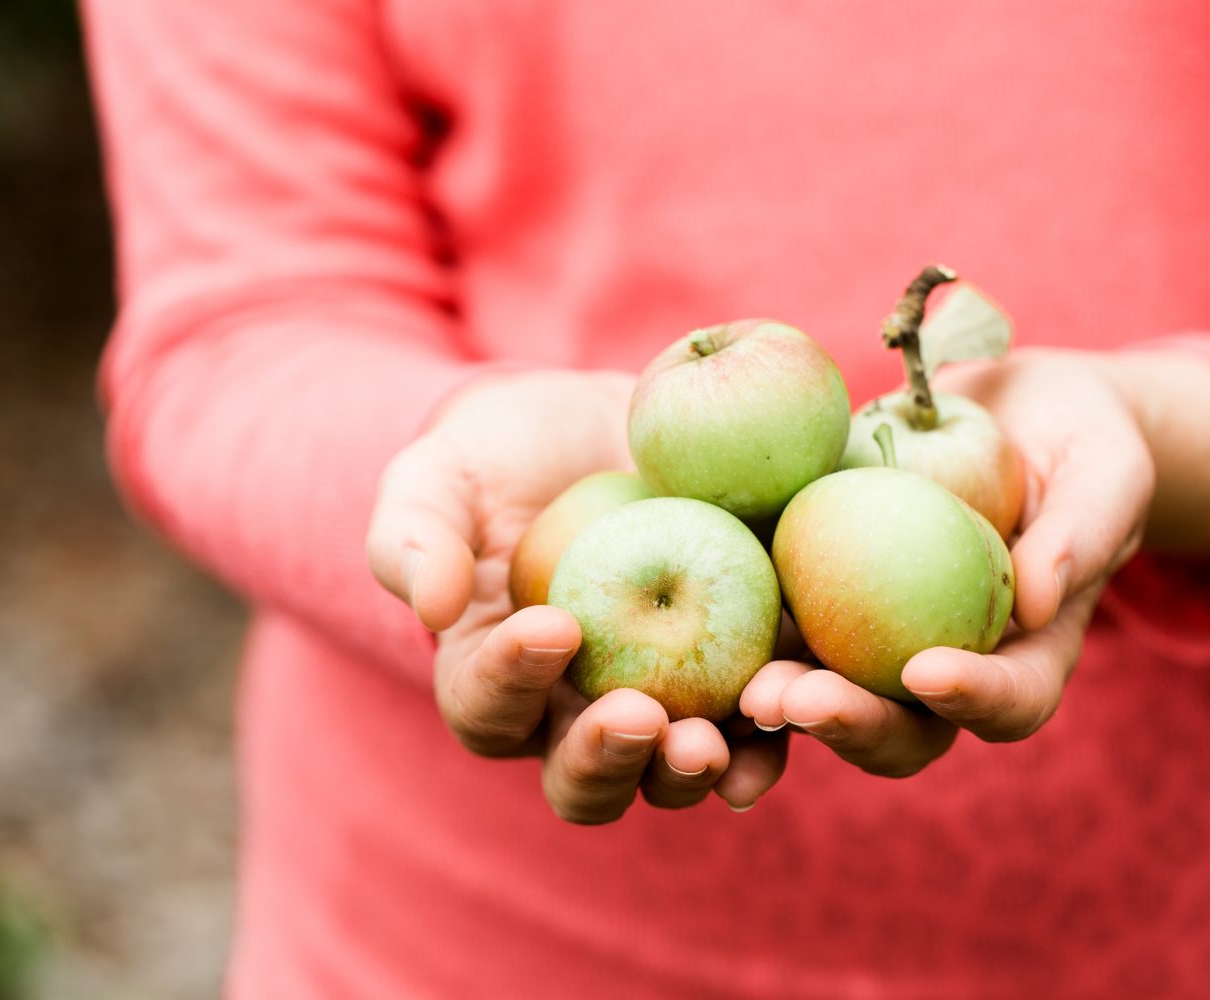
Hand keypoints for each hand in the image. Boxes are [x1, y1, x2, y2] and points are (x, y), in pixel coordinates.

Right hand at [366, 370, 786, 821]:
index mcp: (495, 677)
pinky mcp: (732, 673)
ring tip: (714, 743)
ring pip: (670, 772)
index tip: (552, 626)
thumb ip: (413, 534)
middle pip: (583, 777)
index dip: (512, 683)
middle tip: (641, 718)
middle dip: (609, 762)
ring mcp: (659, 702)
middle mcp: (573, 712)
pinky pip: (755, 725)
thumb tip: (432, 607)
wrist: (602, 431)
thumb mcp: (440, 472)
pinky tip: (796, 712)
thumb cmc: (502, 455)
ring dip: (691, 770)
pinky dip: (776, 731)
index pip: (488, 707)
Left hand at [741, 347, 1209, 776]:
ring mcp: (883, 637)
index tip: (927, 671)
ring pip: (835, 694)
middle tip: (798, 703)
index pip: (1011, 700)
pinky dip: (750, 636)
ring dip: (789, 701)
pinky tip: (706, 621)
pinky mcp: (829, 596)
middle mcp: (951, 661)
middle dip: (852, 726)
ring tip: (747, 687)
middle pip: (906, 728)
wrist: (1016, 408)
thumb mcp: (1107, 469)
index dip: (973, 700)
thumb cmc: (1082, 439)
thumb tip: (1033, 599)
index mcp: (1030, 652)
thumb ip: (1084, 532)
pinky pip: (791, 627)